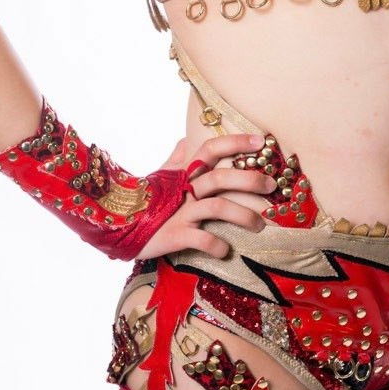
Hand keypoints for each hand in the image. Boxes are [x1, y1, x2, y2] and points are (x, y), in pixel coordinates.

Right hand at [137, 133, 277, 260]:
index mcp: (184, 172)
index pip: (211, 148)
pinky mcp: (175, 235)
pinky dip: (217, 245)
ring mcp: (180, 212)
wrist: (116, 224)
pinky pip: (201, 240)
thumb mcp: (161, 175)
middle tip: (272, 186)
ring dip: (243, 216)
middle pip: (220, 178)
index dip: (236, 142)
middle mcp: (184, 189)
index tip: (262, 141)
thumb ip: (177, 157)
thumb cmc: (146, 199)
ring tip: (261, 225)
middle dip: (250, 180)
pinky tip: (226, 251)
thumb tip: (186, 138)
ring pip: (217, 207)